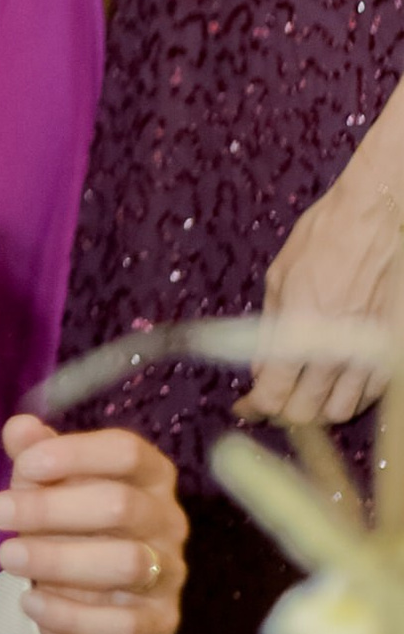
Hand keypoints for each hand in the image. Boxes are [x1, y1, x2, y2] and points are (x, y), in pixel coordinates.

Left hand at [0, 414, 185, 633]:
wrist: (83, 600)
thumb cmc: (68, 525)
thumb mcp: (47, 486)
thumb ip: (34, 455)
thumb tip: (19, 426)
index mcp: (150, 476)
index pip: (127, 451)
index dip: (74, 453)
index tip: (24, 465)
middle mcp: (169, 522)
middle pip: (121, 505)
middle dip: (51, 508)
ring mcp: (170, 575)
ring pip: (127, 564)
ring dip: (58, 560)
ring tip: (6, 555)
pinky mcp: (160, 624)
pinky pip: (122, 624)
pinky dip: (70, 615)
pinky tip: (30, 602)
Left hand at [240, 176, 403, 428]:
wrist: (374, 219)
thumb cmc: (321, 239)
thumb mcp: (279, 278)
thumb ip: (268, 331)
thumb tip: (262, 371)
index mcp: (300, 331)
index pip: (274, 395)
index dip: (255, 407)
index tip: (245, 406)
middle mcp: (335, 351)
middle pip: (306, 413)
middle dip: (282, 410)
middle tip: (272, 397)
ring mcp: (368, 354)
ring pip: (340, 411)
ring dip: (317, 408)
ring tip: (303, 391)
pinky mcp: (391, 351)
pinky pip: (369, 394)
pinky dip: (349, 397)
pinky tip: (335, 383)